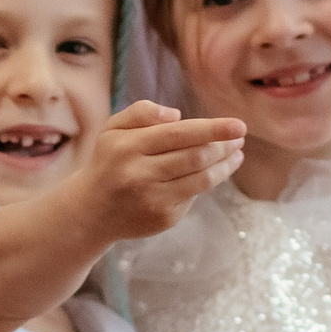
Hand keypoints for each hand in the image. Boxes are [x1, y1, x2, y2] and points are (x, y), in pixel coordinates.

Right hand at [70, 101, 245, 241]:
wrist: (91, 209)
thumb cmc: (109, 161)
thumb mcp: (113, 129)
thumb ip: (141, 112)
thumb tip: (177, 115)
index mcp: (127, 147)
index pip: (178, 134)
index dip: (212, 130)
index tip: (238, 125)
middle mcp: (139, 174)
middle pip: (194, 157)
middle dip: (223, 147)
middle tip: (239, 138)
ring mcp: (152, 199)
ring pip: (201, 180)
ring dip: (224, 166)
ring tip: (236, 155)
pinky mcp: (162, 218)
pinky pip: (193, 196)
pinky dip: (207, 182)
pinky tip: (214, 172)